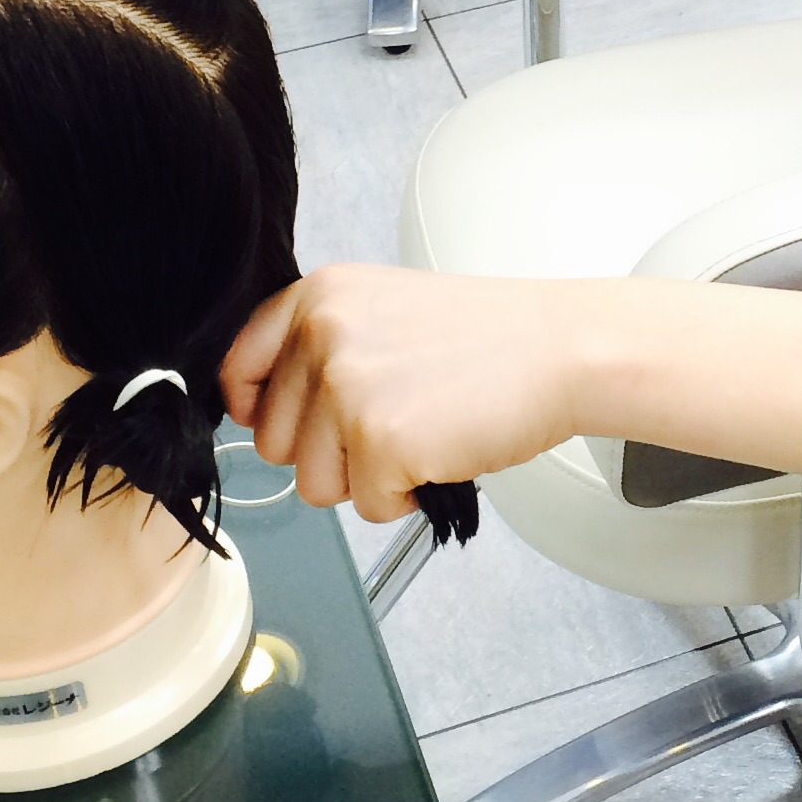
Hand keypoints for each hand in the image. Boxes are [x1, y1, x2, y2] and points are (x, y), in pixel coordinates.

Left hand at [220, 266, 583, 521]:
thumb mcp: (387, 312)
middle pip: (272, 441)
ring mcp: (347, 388)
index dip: (255, 408)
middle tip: (392, 426)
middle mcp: (322, 335)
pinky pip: (367, 505)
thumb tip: (265, 411)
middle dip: (328, 453)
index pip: (238, 365)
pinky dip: (406, 497)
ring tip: (422, 437)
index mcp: (320, 295)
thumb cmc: (492, 339)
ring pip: (312, 484)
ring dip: (366, 479)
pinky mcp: (379, 440)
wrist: (562, 350)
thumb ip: (324, 347)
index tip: (284, 423)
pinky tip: (441, 453)